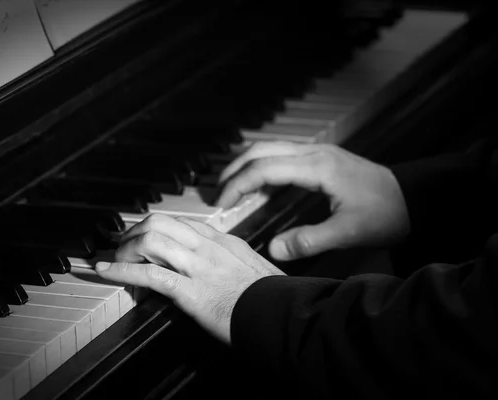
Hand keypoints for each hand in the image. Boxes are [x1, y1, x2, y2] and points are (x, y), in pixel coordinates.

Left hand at [95, 214, 284, 343]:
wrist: (283, 316)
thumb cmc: (273, 298)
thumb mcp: (254, 270)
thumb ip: (234, 263)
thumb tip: (220, 269)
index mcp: (223, 241)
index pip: (180, 223)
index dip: (154, 228)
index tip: (142, 237)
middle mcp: (208, 247)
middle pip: (160, 223)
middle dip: (134, 233)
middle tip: (123, 247)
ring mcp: (198, 267)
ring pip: (150, 241)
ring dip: (125, 251)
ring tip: (115, 261)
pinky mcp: (191, 291)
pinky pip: (149, 275)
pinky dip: (120, 272)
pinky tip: (105, 271)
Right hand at [216, 141, 409, 260]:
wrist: (414, 199)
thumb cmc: (386, 213)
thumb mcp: (348, 232)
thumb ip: (309, 241)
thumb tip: (274, 250)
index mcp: (317, 167)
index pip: (264, 168)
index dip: (238, 184)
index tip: (222, 203)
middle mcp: (314, 153)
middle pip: (261, 149)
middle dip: (234, 169)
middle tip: (218, 192)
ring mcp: (318, 153)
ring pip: (270, 149)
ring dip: (247, 165)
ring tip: (232, 189)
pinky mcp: (322, 159)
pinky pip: (283, 156)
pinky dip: (264, 168)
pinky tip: (260, 188)